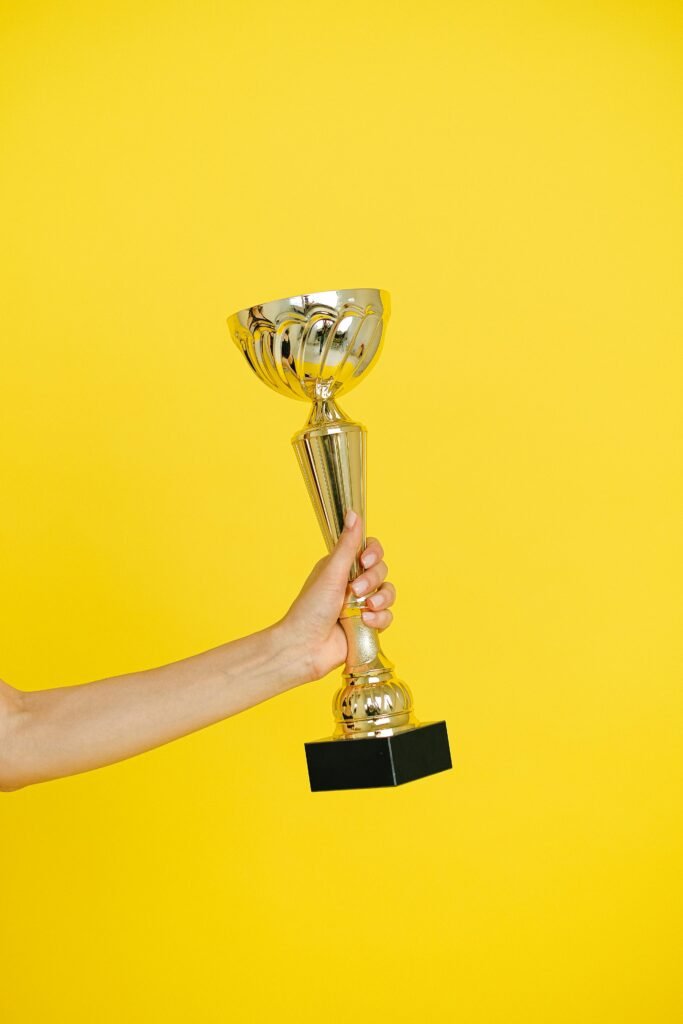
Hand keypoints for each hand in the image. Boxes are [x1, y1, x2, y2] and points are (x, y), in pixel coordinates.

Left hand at [277, 510, 396, 682]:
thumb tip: (353, 513)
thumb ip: (347, 545)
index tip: (366, 560)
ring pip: (388, 593)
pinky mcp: (368, 625)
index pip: (369, 550)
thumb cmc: (310, 609)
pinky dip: (379, 619)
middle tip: (354, 592)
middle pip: (382, 571)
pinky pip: (388, 616)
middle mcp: (352, 583)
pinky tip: (365, 623)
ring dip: (381, 600)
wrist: (306, 648)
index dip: (374, 553)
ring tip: (364, 609)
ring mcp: (361, 605)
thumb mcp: (331, 573)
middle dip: (372, 580)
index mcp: (341, 567)